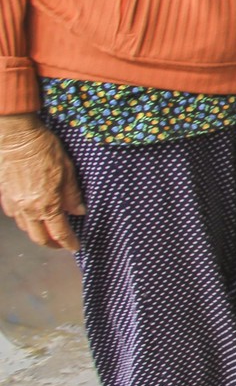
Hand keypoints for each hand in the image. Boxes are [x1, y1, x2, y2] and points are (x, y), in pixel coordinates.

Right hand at [0, 113, 82, 250]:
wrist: (16, 138)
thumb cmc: (44, 150)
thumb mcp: (67, 171)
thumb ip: (72, 195)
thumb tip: (79, 211)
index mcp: (47, 205)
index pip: (60, 232)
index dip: (69, 242)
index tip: (75, 247)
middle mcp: (28, 209)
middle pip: (39, 237)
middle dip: (52, 244)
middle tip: (62, 244)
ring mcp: (13, 204)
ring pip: (25, 227)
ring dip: (37, 233)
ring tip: (48, 230)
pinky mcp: (4, 196)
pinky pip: (14, 216)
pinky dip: (25, 221)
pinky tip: (31, 216)